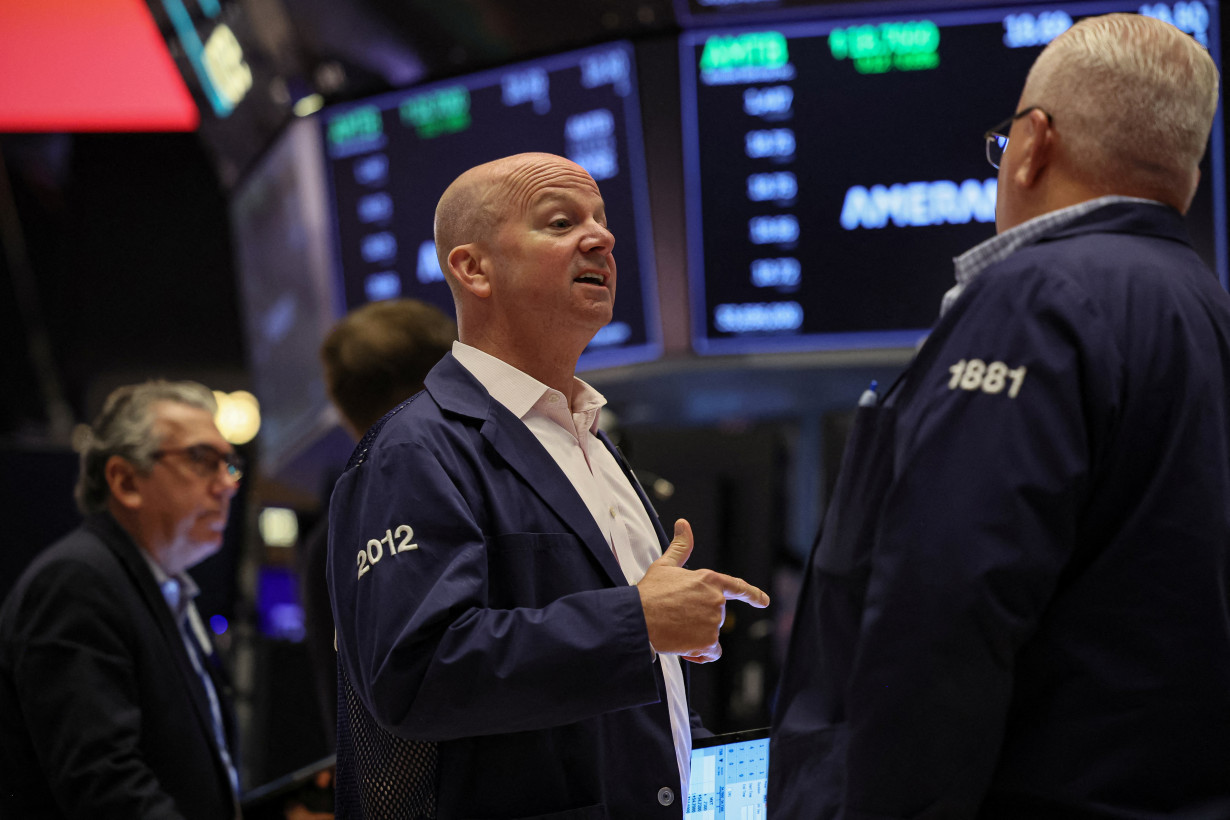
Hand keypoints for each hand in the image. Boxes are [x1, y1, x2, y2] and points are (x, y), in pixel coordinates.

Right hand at [636, 519, 769, 663]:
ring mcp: (714, 621)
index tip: (763, 601)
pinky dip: (701, 653)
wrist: (639, 618)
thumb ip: (680, 547)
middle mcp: (716, 600)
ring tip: (675, 628)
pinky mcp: (708, 641)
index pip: (737, 587)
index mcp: (709, 580)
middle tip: (675, 615)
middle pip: (716, 614)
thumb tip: (683, 524)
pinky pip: (711, 652)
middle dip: (698, 618)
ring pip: (711, 633)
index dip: (752, 595)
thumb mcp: (664, 565)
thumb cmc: (649, 592)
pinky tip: (685, 649)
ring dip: (697, 635)